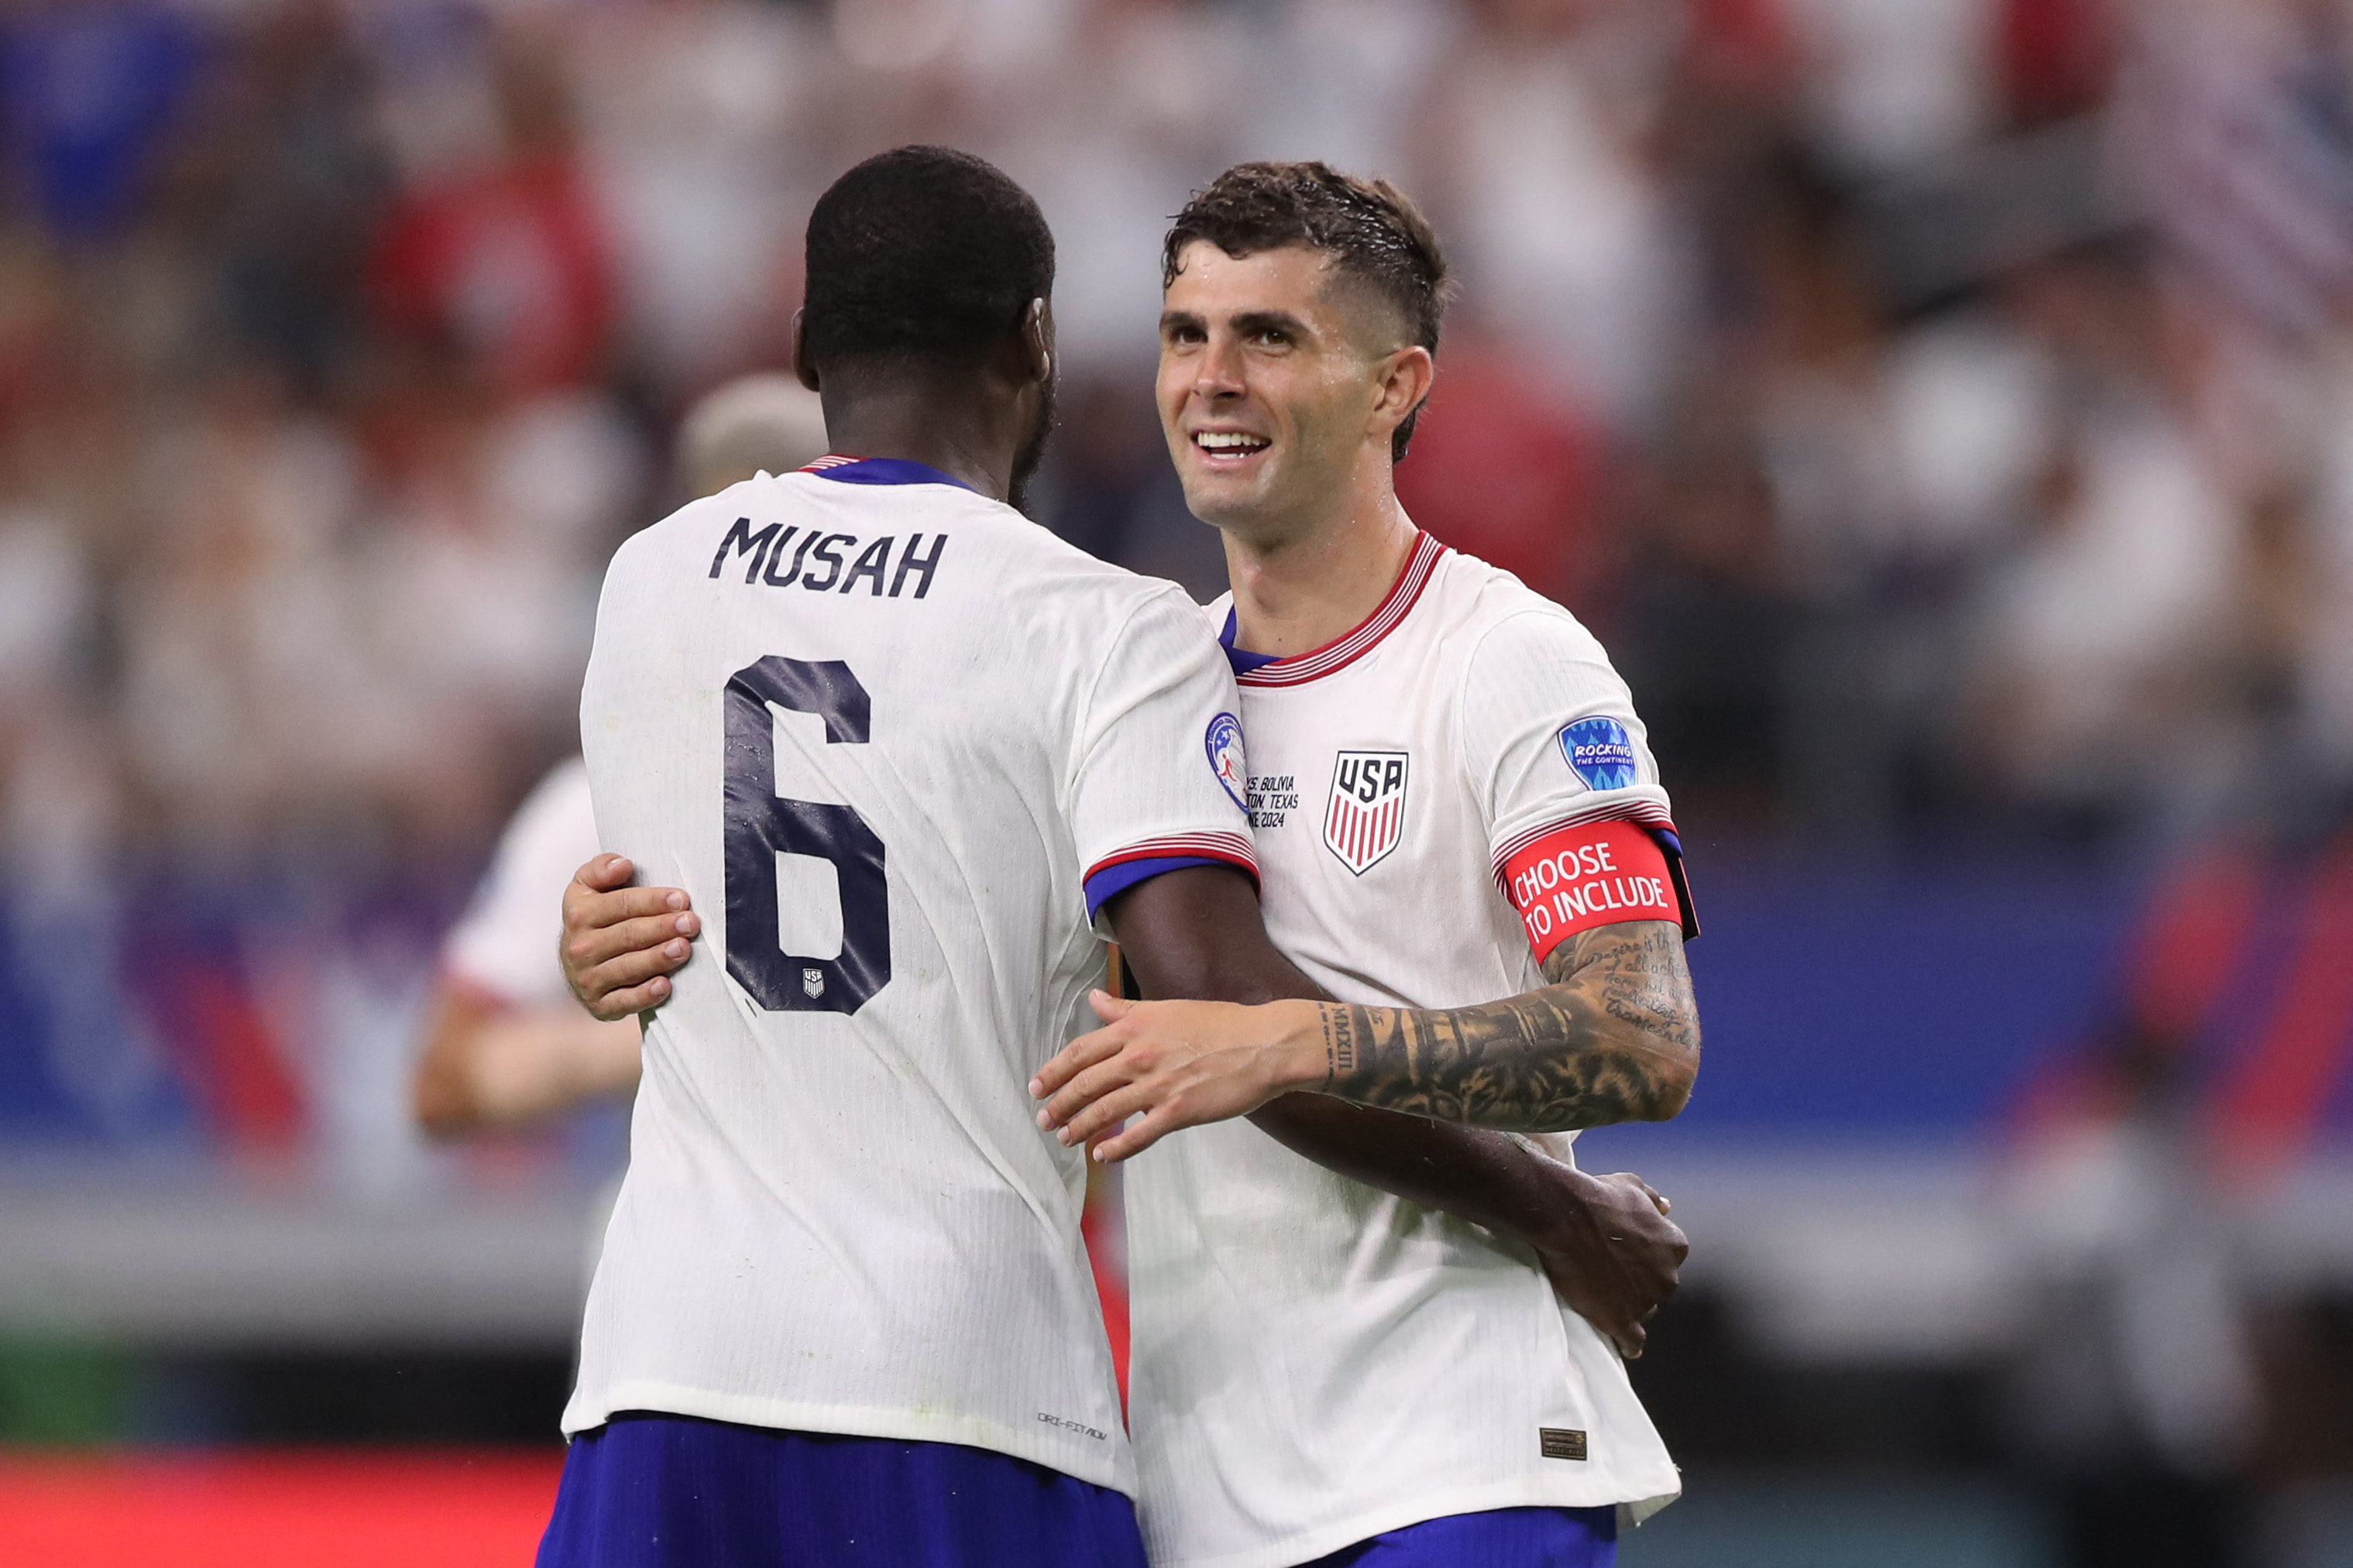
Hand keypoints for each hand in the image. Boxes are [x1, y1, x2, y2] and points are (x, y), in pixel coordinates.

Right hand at [560, 854, 698, 1019]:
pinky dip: (644, 995)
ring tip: (683, 948)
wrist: (577, 964)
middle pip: (626, 935)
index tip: (680, 898)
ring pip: (626, 967)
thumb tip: (622, 864)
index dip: (652, 901)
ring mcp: (587, 978)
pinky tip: (664, 985)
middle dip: (661, 928)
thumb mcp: (588, 887)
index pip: (620, 905)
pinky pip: (623, 1002)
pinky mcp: (598, 1005)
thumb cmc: (594, 920)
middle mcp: (579, 947)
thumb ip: (601, 869)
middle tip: (690, 923)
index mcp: (579, 913)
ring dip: (657, 958)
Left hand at [1031, 991, 1325, 1160]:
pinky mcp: (1178, 1111)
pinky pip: (1138, 1135)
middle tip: (1043, 1119)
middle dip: (1058, 1105)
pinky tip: (1102, 1155)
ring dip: (1078, 1127)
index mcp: (1134, 1027)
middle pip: (1084, 1084)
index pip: (1080, 1052)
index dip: (1053, 1072)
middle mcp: (1139, 1055)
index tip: (1038, 1087)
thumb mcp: (1166, 1008)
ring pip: (1104, 1111)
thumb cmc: (1220, 1024)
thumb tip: (1094, 999)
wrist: (1263, 1045)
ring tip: (1065, 1138)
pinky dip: (1116, 1148)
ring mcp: (1158, 1085)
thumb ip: (1125, 1009)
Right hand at [1526, 1166, 1685, 1359]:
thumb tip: (1667, 1207)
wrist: (1566, 1217)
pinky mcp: (1621, 1320)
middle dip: (1642, 1282)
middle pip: (1658, 1288)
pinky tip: (1626, 1345)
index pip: (1668, 1258)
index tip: (1630, 1254)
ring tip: (1607, 1297)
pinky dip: (1630, 1343)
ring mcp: (1644, 1301)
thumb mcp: (1634, 1187)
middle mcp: (1667, 1277)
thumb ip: (1654, 1200)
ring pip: (1645, 1311)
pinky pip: (1633, 1341)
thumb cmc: (1599, 1197)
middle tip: (1614, 1273)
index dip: (1648, 1257)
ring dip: (1632, 1305)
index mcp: (1674, 1246)